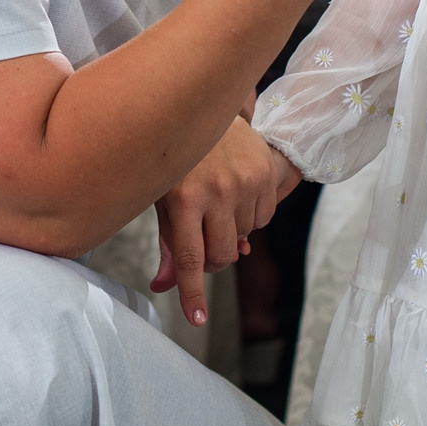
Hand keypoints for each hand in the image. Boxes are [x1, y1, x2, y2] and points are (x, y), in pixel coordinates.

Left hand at [151, 118, 300, 325]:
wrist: (202, 104)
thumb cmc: (174, 159)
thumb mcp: (161, 196)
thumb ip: (166, 243)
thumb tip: (161, 286)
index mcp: (183, 198)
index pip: (189, 258)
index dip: (192, 292)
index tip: (195, 320)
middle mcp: (216, 191)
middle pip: (222, 256)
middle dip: (214, 260)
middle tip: (202, 242)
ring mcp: (245, 182)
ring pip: (243, 238)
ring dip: (230, 233)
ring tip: (215, 201)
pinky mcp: (265, 173)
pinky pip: (263, 219)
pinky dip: (249, 217)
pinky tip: (234, 191)